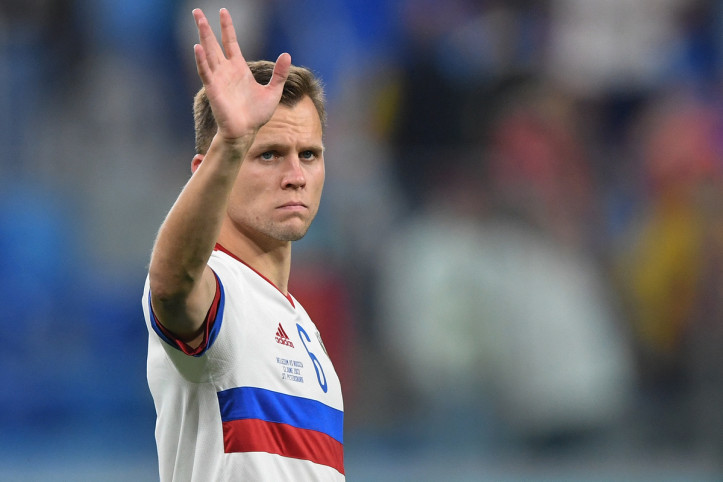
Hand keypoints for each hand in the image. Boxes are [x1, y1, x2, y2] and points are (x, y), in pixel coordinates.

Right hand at [192, 8, 290, 143]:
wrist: (247, 132)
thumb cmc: (257, 114)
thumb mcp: (273, 91)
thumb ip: (279, 73)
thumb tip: (287, 54)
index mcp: (239, 68)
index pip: (231, 42)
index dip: (227, 27)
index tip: (223, 11)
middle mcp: (226, 70)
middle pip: (213, 43)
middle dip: (205, 27)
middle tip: (197, 11)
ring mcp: (218, 78)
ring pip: (208, 53)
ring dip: (202, 37)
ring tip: (198, 20)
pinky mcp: (213, 89)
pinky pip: (205, 72)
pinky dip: (201, 60)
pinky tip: (197, 47)